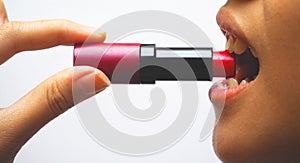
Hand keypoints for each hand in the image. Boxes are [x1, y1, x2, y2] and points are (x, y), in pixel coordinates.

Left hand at [0, 1, 109, 161]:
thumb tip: (91, 79)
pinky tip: (12, 48)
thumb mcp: (3, 136)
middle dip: (26, 18)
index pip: (22, 33)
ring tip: (40, 35)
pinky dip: (6, 40)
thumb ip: (49, 103)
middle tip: (63, 31)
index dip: (64, 30)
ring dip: (14, 25)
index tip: (93, 38)